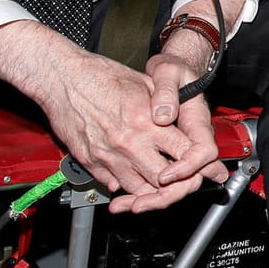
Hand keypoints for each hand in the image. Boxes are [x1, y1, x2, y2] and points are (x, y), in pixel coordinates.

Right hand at [0, 21, 226, 212]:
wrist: (61, 76)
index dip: (201, 165)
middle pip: (165, 179)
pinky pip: (114, 184)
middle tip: (185, 182)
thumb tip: (185, 128)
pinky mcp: (89, 161)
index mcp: (147, 122)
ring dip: (154, 191)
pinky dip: (127, 187)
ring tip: (162, 187)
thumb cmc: (101, 75)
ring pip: (140, 189)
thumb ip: (167, 108)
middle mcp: (129, 142)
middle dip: (179, 184)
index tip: (207, 170)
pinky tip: (135, 183)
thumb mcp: (145, 84)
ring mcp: (108, 155)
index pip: (185, 154)